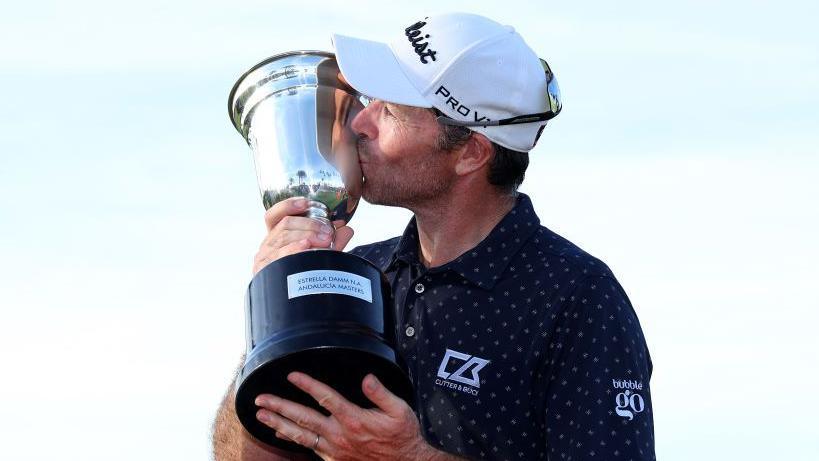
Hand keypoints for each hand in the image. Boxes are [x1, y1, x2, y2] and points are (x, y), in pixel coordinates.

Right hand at [253, 197, 354, 274]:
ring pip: (283, 237)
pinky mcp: (264, 270)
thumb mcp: (320, 255)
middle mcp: (268, 244)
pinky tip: (306, 247)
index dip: (288, 206)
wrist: (295, 302)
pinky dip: (294, 248)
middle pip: (285, 224)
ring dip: (307, 235)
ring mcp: (265, 257)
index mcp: (277, 236)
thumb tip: (347, 229)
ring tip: (324, 241)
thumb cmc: (304, 275)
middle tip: (328, 232)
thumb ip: (332, 242)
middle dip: (310, 224)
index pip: (274, 215)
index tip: (306, 203)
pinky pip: (280, 255)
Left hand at [254, 372, 435, 460]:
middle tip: (260, 399)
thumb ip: (381, 393)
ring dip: (278, 424)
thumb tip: (367, 378)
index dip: (307, 385)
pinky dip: (291, 439)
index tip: (291, 375)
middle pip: (303, 418)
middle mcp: (339, 434)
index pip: (324, 398)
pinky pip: (307, 447)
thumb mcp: (400, 410)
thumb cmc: (402, 436)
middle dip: (279, 407)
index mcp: (353, 419)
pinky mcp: (333, 458)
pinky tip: (280, 434)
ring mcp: (333, 448)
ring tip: (261, 416)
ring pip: (300, 435)